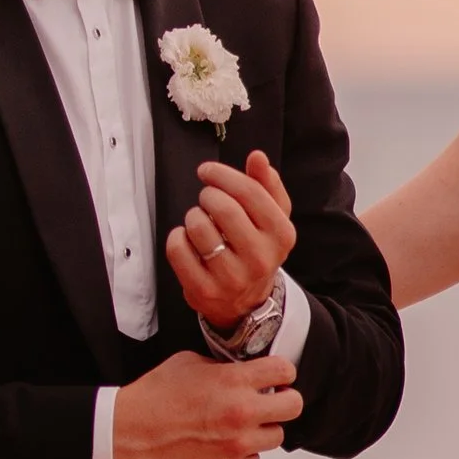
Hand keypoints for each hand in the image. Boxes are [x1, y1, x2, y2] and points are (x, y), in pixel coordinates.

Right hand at [111, 350, 301, 458]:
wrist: (129, 432)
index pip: (284, 370)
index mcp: (234, 382)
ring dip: (263, 429)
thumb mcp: (189, 363)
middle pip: (294, 405)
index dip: (281, 372)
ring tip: (241, 425)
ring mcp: (238, 444)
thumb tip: (240, 372)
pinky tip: (225, 444)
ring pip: (276, 436)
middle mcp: (242, 413)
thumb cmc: (153, 398)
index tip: (275, 377)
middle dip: (283, 400)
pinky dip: (245, 453)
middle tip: (269, 401)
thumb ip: (222, 366)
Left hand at [168, 152, 297, 330]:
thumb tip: (257, 157)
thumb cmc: (256, 248)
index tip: (207, 171)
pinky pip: (178, 249)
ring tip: (200, 222)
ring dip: (193, 216)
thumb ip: (266, 184)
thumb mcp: (272, 218)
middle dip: (208, 195)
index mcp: (281, 234)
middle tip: (207, 199)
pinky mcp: (203, 290)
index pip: (250, 192)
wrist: (247, 301)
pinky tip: (187, 241)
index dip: (223, 174)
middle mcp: (260, 258)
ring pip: (197, 227)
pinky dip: (177, 238)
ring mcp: (231, 277)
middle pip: (223, 207)